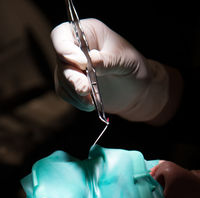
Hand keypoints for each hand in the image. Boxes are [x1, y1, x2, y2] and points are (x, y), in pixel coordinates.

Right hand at [51, 19, 170, 121]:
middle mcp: (75, 49)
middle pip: (61, 60)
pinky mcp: (71, 86)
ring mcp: (71, 68)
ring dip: (76, 92)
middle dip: (72, 77)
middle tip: (86, 89)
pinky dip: (77, 100)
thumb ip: (108, 60)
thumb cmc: (133, 68)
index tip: (83, 64)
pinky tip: (90, 103)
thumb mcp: (125, 60)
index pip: (62, 35)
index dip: (66, 49)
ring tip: (92, 100)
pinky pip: (65, 94)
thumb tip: (91, 60)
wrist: (136, 90)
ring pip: (62, 79)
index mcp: (87, 32)